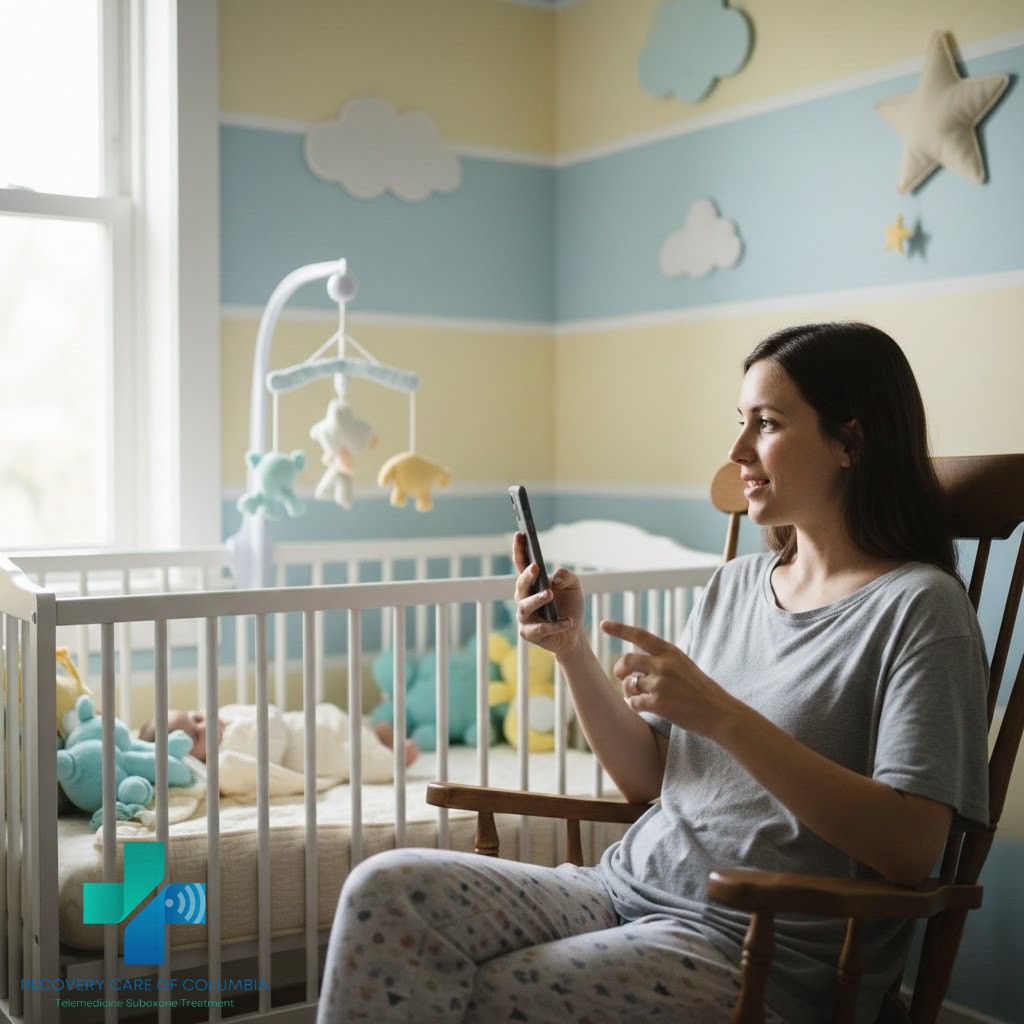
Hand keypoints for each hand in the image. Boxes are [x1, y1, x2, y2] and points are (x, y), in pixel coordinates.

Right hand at [513, 531, 582, 657]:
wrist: (574, 633)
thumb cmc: (570, 605)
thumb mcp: (574, 585)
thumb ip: (566, 576)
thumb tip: (554, 580)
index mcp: (532, 583)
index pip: (522, 564)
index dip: (519, 549)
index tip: (520, 534)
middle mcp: (524, 598)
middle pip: (520, 585)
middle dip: (526, 576)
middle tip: (536, 568)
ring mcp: (525, 617)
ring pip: (524, 607)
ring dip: (537, 599)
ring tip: (550, 594)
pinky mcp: (529, 634)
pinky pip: (539, 629)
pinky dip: (555, 625)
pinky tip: (568, 621)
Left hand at [602, 620, 738, 740]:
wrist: (721, 713)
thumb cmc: (702, 691)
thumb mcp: (684, 665)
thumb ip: (662, 660)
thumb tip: (633, 664)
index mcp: (671, 651)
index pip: (640, 636)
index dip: (619, 629)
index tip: (603, 624)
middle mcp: (663, 664)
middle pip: (626, 661)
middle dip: (619, 670)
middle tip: (622, 677)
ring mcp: (660, 683)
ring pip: (629, 685)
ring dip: (630, 692)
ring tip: (641, 697)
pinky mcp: (658, 703)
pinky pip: (633, 702)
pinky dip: (635, 705)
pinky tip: (646, 708)